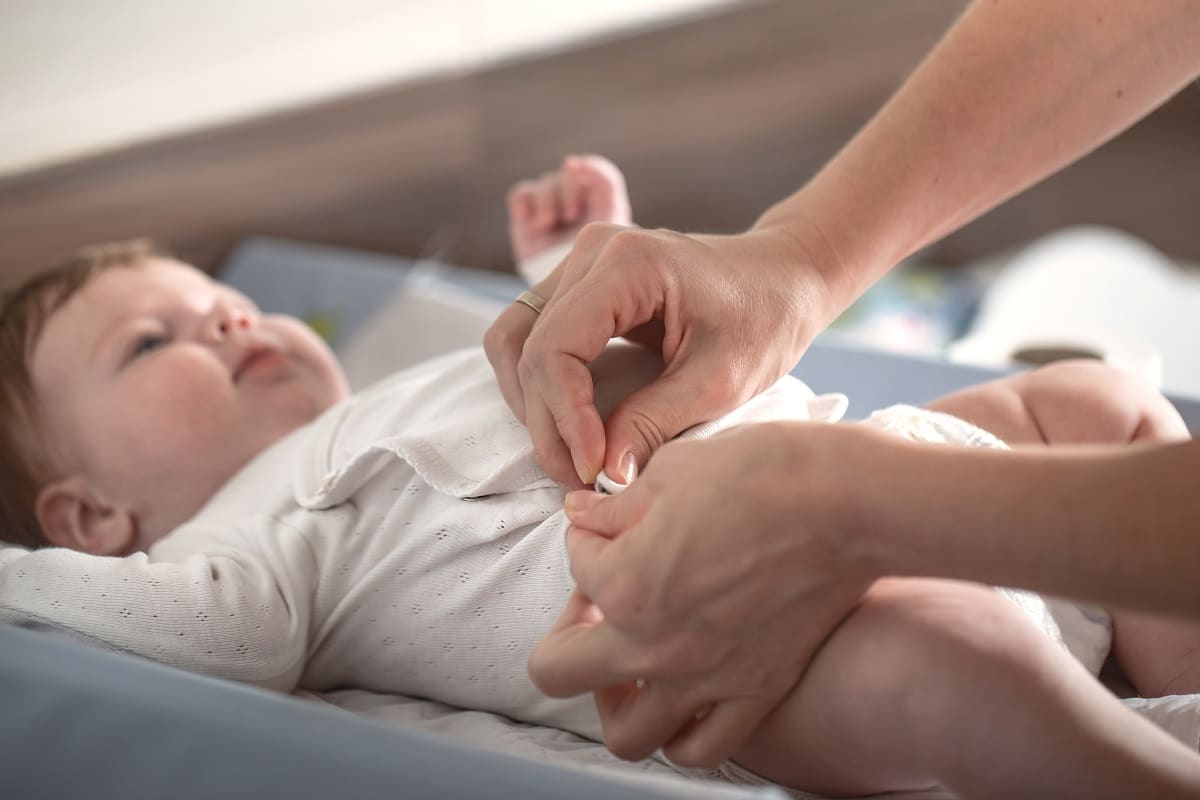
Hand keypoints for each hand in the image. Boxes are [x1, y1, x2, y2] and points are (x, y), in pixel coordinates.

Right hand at [485, 220, 836, 487]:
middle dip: (545, 422)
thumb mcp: (721, 380)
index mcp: (627, 263)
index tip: (592, 467)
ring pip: (513, 340)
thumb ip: (655, 422)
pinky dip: (540, 385)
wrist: (783, 277)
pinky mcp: (579, 284)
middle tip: (581, 475)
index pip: (555, 348)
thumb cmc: (765, 318)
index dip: (565, 417)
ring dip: (532, 404)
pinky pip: (531, 335)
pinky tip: (573, 423)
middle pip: (524, 347)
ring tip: (573, 454)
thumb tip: (604, 471)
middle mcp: (591, 252)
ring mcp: (579, 263)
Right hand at [506, 154, 631, 264]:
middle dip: (566, 192)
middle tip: (569, 216)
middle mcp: (575, 201)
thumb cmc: (594, 257)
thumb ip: (603, 181)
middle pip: (566, 177)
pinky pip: (520, 194)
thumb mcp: (608, 216)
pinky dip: (523, 204)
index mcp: (601, 202)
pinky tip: (531, 221)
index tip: (574, 168)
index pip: (593, 170)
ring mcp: (549, 209)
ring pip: (543, 185)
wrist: (566, 291)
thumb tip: (571, 159)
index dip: (585, 167)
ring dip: (546, 202)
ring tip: (548, 224)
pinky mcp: (526, 217)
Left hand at [528, 421, 881, 766]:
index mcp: (625, 584)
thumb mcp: (673, 471)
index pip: (575, 564)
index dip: (588, 534)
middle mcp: (654, 645)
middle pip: (558, 670)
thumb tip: (583, 515)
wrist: (852, 505)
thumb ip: (616, 507)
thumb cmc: (764, 474)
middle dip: (565, 630)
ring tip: (631, 663)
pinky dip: (681, 732)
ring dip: (613, 700)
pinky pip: (701, 749)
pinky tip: (686, 694)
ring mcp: (704, 680)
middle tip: (596, 602)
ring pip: (625, 736)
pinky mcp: (755, 694)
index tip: (615, 520)